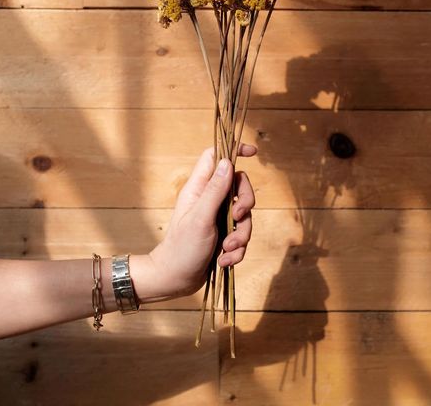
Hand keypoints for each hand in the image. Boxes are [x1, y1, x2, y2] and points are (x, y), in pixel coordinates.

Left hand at [146, 144, 256, 300]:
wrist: (175, 280)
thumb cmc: (182, 248)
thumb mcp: (201, 217)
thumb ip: (215, 190)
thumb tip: (227, 161)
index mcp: (199, 188)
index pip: (216, 157)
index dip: (234, 150)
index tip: (254, 153)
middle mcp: (209, 200)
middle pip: (239, 187)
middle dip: (245, 204)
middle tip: (237, 218)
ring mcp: (217, 218)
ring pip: (244, 216)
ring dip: (241, 236)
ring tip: (227, 250)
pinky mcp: (224, 235)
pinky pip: (241, 236)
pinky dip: (237, 250)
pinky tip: (224, 261)